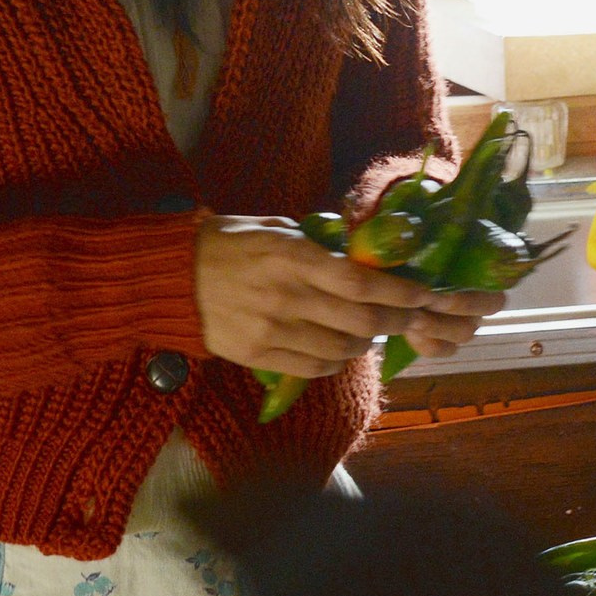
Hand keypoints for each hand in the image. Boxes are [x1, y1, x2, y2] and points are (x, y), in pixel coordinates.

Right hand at [193, 216, 507, 379]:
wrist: (170, 279)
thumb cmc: (228, 244)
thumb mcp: (276, 229)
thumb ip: (319, 245)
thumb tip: (365, 255)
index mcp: (292, 258)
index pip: (361, 282)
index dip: (401, 292)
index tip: (425, 294)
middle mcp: (285, 296)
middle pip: (361, 319)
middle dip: (396, 321)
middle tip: (408, 316)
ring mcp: (270, 331)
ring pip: (343, 348)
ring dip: (366, 341)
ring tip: (367, 329)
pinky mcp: (256, 356)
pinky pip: (315, 367)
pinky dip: (338, 359)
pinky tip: (337, 346)